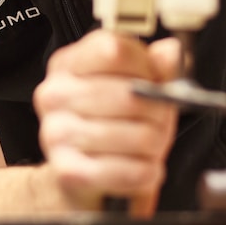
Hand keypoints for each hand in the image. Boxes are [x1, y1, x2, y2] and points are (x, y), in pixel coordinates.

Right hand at [33, 29, 179, 215]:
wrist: (78, 174)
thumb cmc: (108, 124)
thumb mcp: (131, 85)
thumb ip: (154, 66)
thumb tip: (170, 52)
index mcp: (68, 64)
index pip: (114, 50)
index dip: (146, 66)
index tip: (154, 78)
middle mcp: (55, 95)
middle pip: (130, 95)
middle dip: (160, 111)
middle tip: (160, 118)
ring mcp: (56, 133)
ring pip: (138, 135)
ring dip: (156, 144)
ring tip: (150, 145)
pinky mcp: (68, 171)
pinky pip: (130, 171)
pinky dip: (148, 172)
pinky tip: (143, 167)